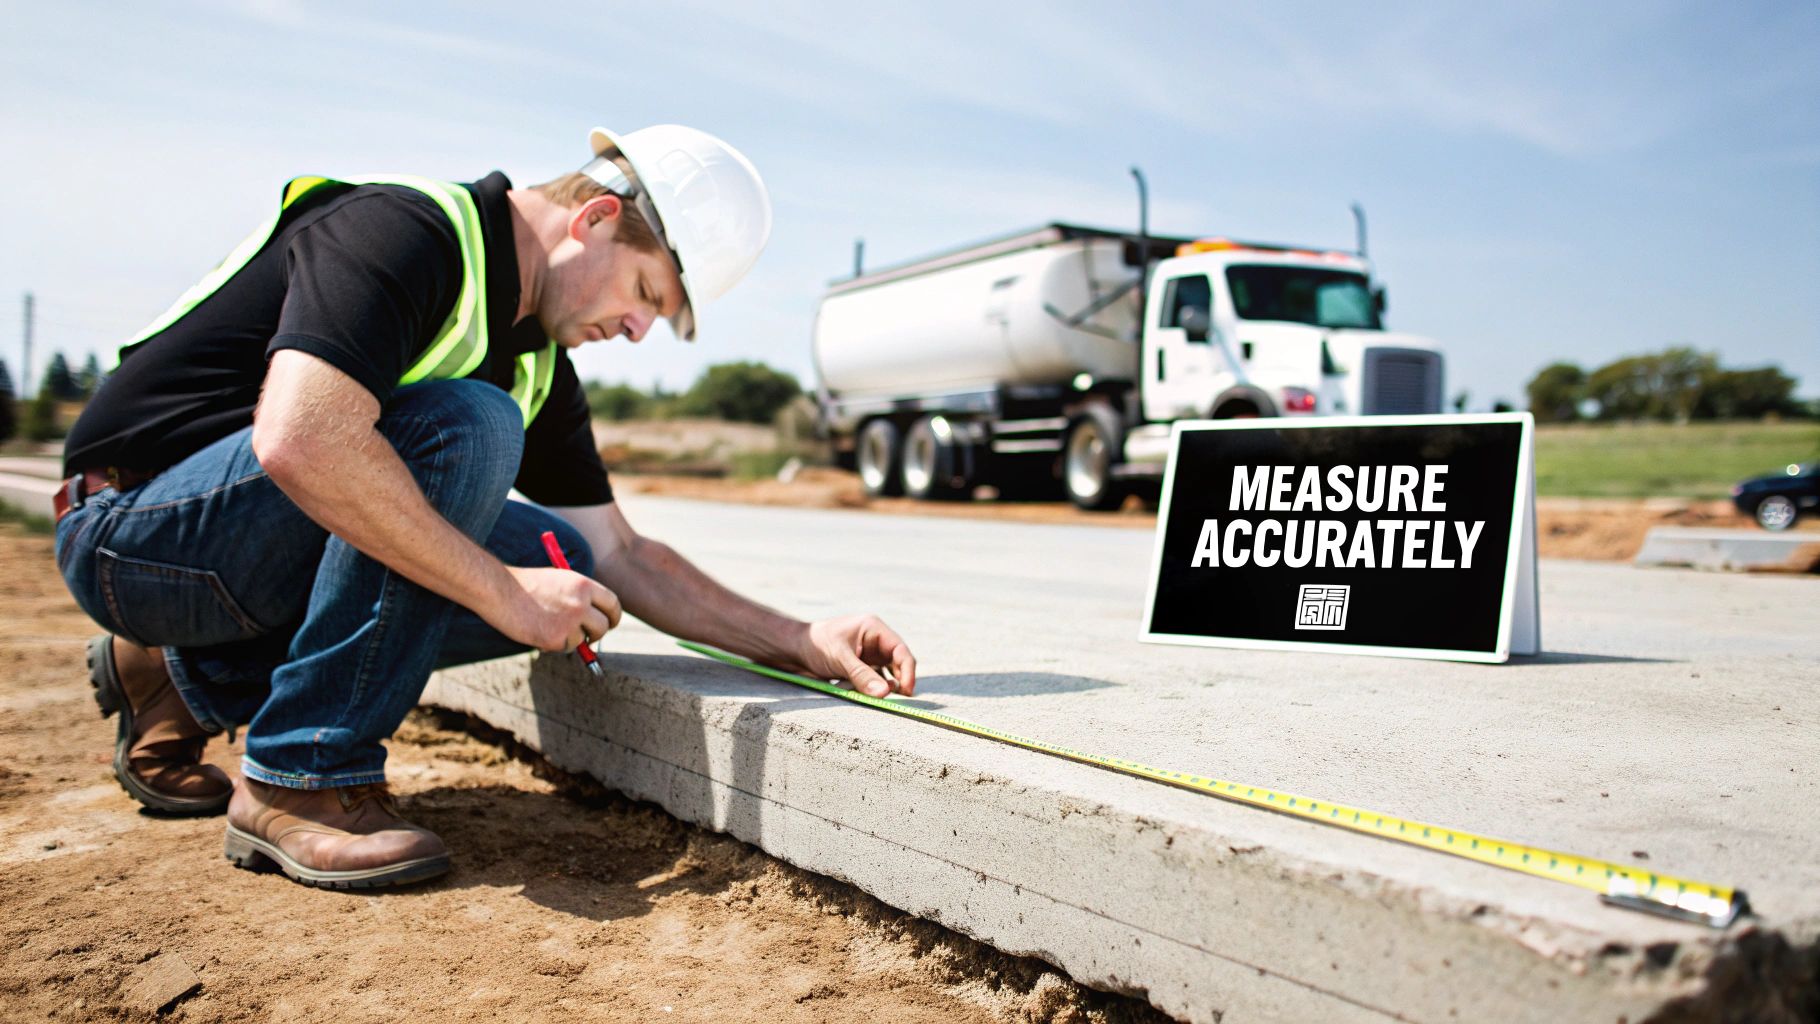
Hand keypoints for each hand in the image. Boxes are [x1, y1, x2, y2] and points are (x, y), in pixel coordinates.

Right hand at [494, 565, 622, 651]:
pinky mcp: (555, 639)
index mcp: (584, 585)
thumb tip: (596, 618)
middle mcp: (581, 604)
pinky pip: (564, 647)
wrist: (499, 590)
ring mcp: (569, 622)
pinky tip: (538, 629)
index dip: (613, 616)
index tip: (610, 623)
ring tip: (548, 623)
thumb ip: (580, 596)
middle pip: (603, 626)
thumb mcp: (560, 581)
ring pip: (582, 639)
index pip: (612, 604)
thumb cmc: (527, 584)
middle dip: (597, 634)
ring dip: (570, 638)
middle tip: (589, 637)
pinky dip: (554, 644)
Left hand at [785, 615, 916, 697]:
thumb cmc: (816, 644)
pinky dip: (873, 690)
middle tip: (899, 700)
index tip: (907, 691)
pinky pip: (874, 681)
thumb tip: (884, 694)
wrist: (794, 649)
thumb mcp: (840, 658)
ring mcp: (869, 655)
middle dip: (899, 681)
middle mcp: (875, 641)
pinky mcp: (861, 667)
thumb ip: (862, 675)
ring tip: (878, 698)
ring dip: (885, 687)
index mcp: (874, 629)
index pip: (900, 650)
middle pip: (898, 663)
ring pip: (887, 674)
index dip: (908, 671)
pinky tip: (866, 696)